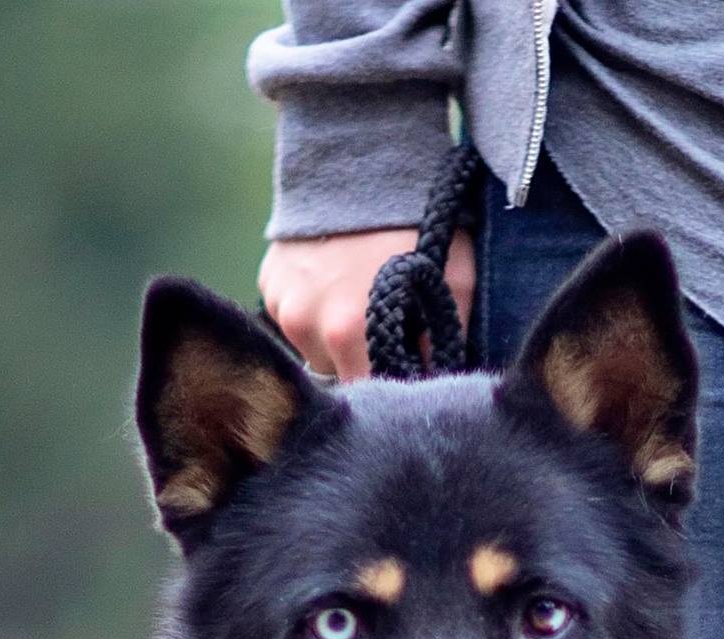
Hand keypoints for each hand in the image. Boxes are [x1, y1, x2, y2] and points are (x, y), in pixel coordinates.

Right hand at [259, 225, 474, 381]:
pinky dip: (314, 307)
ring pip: (314, 347)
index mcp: (350, 333)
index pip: (366, 395)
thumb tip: (434, 384)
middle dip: (363, 359)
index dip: (389, 388)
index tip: (406, 374)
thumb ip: (444, 345)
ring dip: (335, 335)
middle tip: (388, 325)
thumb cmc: (418, 223)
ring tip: (361, 296)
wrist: (365, 158)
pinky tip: (336, 278)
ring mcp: (282, 303)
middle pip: (337, 374)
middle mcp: (306, 325)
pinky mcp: (269, 283)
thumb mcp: (453, 285)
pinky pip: (295, 315)